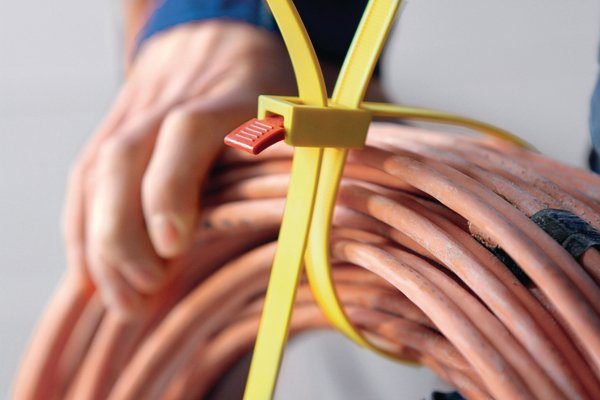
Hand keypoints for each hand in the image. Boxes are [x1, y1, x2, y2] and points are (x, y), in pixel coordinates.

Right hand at [63, 20, 294, 316]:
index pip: (185, 132)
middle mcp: (172, 99)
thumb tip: (321, 238)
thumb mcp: (301, 117)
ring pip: (94, 173)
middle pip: (123, 159)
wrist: (223, 39)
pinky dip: (81, 230)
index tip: (173, 246)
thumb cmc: (272, 93)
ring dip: (98, 244)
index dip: (171, 187)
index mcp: (230, 93)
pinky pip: (82, 179)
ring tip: (122, 299)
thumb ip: (305, 165)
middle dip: (122, 234)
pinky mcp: (114, 129)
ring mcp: (136, 114)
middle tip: (146, 291)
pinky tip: (88, 274)